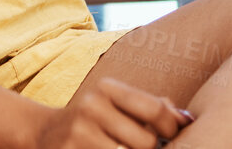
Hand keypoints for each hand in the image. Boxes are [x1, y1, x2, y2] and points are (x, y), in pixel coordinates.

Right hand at [29, 77, 190, 148]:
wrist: (43, 133)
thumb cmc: (94, 120)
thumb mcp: (117, 104)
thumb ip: (153, 106)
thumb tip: (188, 119)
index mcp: (107, 88)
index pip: (155, 109)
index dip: (172, 127)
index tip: (172, 135)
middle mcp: (91, 107)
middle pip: (145, 141)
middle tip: (144, 146)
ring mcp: (79, 134)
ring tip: (126, 148)